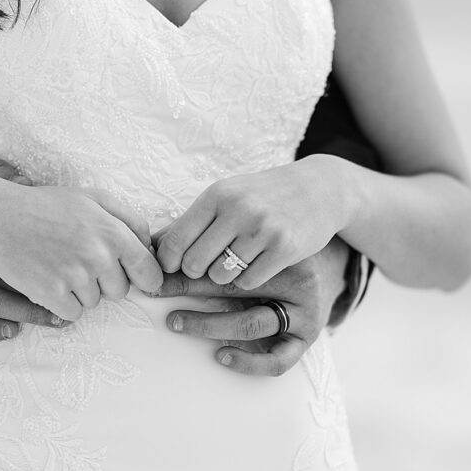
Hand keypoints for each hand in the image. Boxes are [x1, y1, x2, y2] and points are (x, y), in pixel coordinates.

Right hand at [0, 180, 163, 322]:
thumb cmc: (48, 207)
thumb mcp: (93, 199)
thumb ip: (130, 219)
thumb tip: (150, 246)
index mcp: (113, 233)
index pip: (150, 273)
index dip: (144, 278)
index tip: (135, 278)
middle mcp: (98, 256)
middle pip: (120, 291)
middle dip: (105, 281)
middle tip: (79, 259)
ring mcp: (74, 277)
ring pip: (95, 303)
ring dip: (81, 291)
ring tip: (59, 263)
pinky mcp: (50, 294)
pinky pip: (73, 314)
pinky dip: (62, 303)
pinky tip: (49, 279)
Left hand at [149, 237, 350, 375]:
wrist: (332, 243)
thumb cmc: (277, 238)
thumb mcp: (251, 230)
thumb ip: (206, 235)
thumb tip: (153, 242)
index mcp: (277, 246)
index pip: (222, 254)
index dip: (182, 264)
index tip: (153, 269)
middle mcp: (293, 275)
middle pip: (232, 285)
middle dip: (186, 288)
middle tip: (153, 292)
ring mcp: (303, 306)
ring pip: (252, 322)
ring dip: (208, 324)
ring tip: (175, 322)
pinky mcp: (310, 333)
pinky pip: (280, 358)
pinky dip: (249, 361)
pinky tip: (221, 355)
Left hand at [154, 155, 351, 290]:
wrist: (320, 189)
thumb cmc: (263, 195)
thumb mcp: (226, 196)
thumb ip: (191, 221)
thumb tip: (150, 247)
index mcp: (217, 195)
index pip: (175, 240)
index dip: (168, 262)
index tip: (173, 267)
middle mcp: (238, 210)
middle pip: (194, 264)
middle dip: (196, 273)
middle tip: (206, 268)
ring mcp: (263, 229)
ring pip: (221, 276)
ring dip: (223, 277)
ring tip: (234, 263)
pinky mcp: (284, 248)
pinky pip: (249, 281)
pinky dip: (248, 279)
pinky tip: (257, 264)